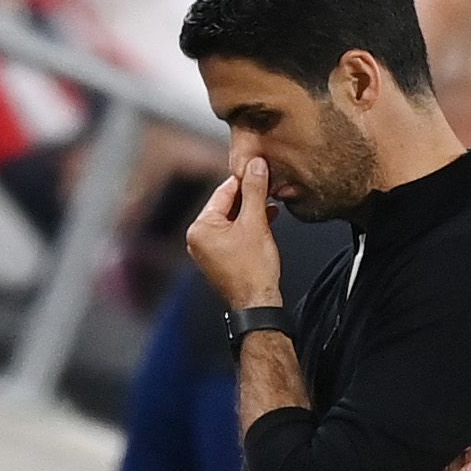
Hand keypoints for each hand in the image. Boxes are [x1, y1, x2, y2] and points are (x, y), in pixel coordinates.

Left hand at [186, 156, 283, 310]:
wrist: (258, 304)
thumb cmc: (253, 272)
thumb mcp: (256, 223)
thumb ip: (255, 191)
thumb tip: (256, 166)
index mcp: (200, 228)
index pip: (223, 192)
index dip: (244, 179)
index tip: (258, 168)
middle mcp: (199, 239)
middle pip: (226, 205)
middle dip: (249, 196)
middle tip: (267, 183)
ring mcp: (208, 250)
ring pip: (232, 219)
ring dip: (251, 210)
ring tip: (270, 202)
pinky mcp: (220, 258)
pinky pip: (233, 233)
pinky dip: (249, 225)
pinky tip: (266, 219)